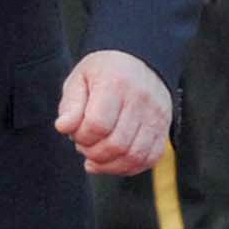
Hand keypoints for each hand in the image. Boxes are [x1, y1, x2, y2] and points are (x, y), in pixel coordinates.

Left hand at [56, 50, 172, 177]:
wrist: (138, 61)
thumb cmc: (103, 73)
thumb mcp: (80, 78)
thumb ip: (70, 104)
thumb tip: (63, 128)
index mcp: (115, 83)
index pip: (97, 124)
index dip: (81, 136)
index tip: (75, 132)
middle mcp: (141, 99)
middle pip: (116, 144)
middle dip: (93, 153)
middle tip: (84, 145)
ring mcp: (156, 115)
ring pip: (134, 156)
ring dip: (110, 165)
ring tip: (96, 156)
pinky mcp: (164, 128)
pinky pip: (150, 158)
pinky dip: (130, 167)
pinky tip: (114, 161)